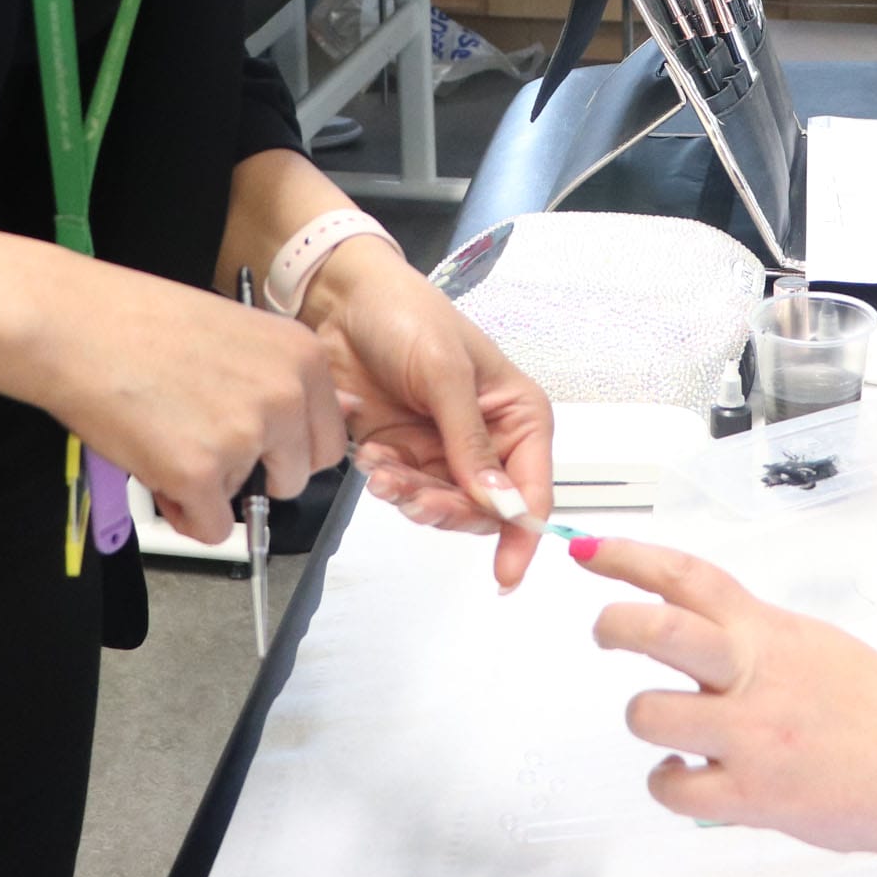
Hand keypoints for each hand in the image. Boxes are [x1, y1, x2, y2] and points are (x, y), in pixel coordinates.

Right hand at [30, 257, 345, 544]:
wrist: (79, 326)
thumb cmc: (144, 322)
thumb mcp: (239, 334)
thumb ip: (278, 377)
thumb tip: (309, 420)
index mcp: (304, 357)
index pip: (330, 435)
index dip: (292, 450)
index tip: (267, 450)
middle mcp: (287, 396)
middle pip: (299, 474)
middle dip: (258, 475)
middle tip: (212, 451)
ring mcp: (247, 435)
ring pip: (248, 498)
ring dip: (213, 487)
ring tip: (170, 443)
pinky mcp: (200, 473)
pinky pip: (211, 528)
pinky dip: (185, 515)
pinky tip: (158, 474)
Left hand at [299, 237, 554, 590]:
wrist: (343, 302)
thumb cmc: (409, 319)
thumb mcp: (445, 374)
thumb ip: (470, 442)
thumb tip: (502, 503)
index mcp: (517, 415)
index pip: (533, 486)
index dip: (524, 531)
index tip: (507, 573)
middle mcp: (488, 440)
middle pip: (485, 508)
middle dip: (448, 508)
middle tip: (412, 494)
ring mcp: (445, 451)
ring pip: (442, 507)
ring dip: (411, 496)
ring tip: (382, 466)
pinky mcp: (405, 456)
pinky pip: (405, 494)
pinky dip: (388, 483)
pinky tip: (371, 454)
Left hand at [579, 537, 876, 855]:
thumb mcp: (817, 645)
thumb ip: (758, 637)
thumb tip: (707, 631)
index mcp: (769, 632)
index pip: (690, 577)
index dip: (632, 557)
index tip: (593, 550)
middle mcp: (753, 677)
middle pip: (659, 630)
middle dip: (614, 622)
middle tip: (604, 628)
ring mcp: (748, 737)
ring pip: (650, 714)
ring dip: (643, 715)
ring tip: (660, 717)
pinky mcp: (749, 797)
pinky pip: (673, 788)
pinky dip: (667, 780)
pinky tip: (681, 771)